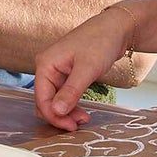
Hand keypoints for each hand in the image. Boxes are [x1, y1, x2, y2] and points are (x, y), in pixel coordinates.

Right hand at [34, 7, 131, 131]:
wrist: (115, 29)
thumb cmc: (100, 43)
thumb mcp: (87, 69)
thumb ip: (70, 91)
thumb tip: (56, 111)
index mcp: (45, 65)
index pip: (41, 98)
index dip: (54, 115)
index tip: (72, 128)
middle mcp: (47, 68)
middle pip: (44, 100)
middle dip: (59, 115)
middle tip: (79, 125)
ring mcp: (56, 71)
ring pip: (54, 99)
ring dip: (65, 112)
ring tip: (84, 118)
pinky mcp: (67, 74)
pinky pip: (62, 94)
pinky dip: (71, 105)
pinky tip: (82, 111)